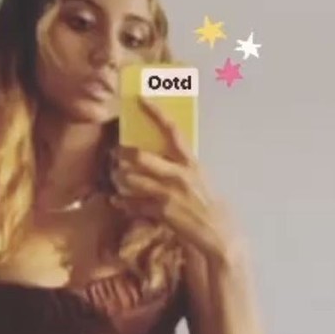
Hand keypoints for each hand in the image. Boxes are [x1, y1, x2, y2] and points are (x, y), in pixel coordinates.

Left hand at [111, 101, 241, 264]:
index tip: (141, 98)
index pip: (172, 131)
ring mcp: (169, 194)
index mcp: (191, 163)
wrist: (219, 234)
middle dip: (124, 154)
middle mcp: (179, 174)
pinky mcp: (162, 212)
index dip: (156, 112)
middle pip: (142, 157)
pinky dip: (124, 202)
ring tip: (115, 177)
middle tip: (116, 153)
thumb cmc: (210, 207)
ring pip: (134, 180)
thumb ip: (182, 167)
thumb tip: (164, 157)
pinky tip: (117, 201)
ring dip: (120, 178)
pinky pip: (135, 204)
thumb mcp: (201, 180)